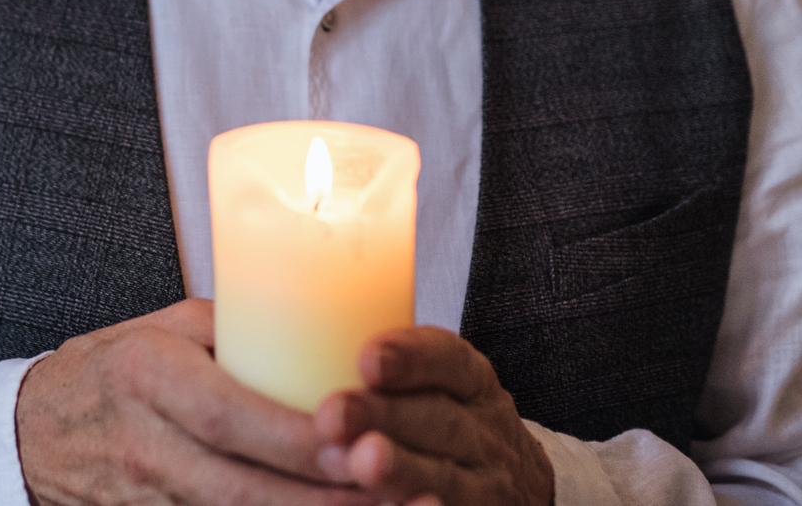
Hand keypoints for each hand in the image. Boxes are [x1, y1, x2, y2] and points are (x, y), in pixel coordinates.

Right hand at [16, 298, 371, 504]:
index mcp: (147, 375)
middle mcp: (147, 443)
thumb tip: (318, 326)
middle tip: (399, 492)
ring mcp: (149, 496)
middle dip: (324, 497)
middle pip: (243, 487)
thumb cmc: (109, 370)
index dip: (295, 438)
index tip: (360, 440)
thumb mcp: (161, 328)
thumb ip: (235, 330)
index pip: (227, 415)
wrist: (34, 433)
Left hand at [313, 327, 553, 505]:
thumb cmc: (447, 418)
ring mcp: (488, 484)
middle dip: (385, 416)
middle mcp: (485, 432)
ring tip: (358, 462)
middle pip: (440, 421)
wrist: (517, 484)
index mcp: (471, 383)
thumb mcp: (438, 383)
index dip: (411, 358)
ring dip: (401, 471)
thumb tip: (284, 316)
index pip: (449, 360)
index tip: (367, 358)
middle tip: (333, 413)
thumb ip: (383, 363)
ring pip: (446, 479)